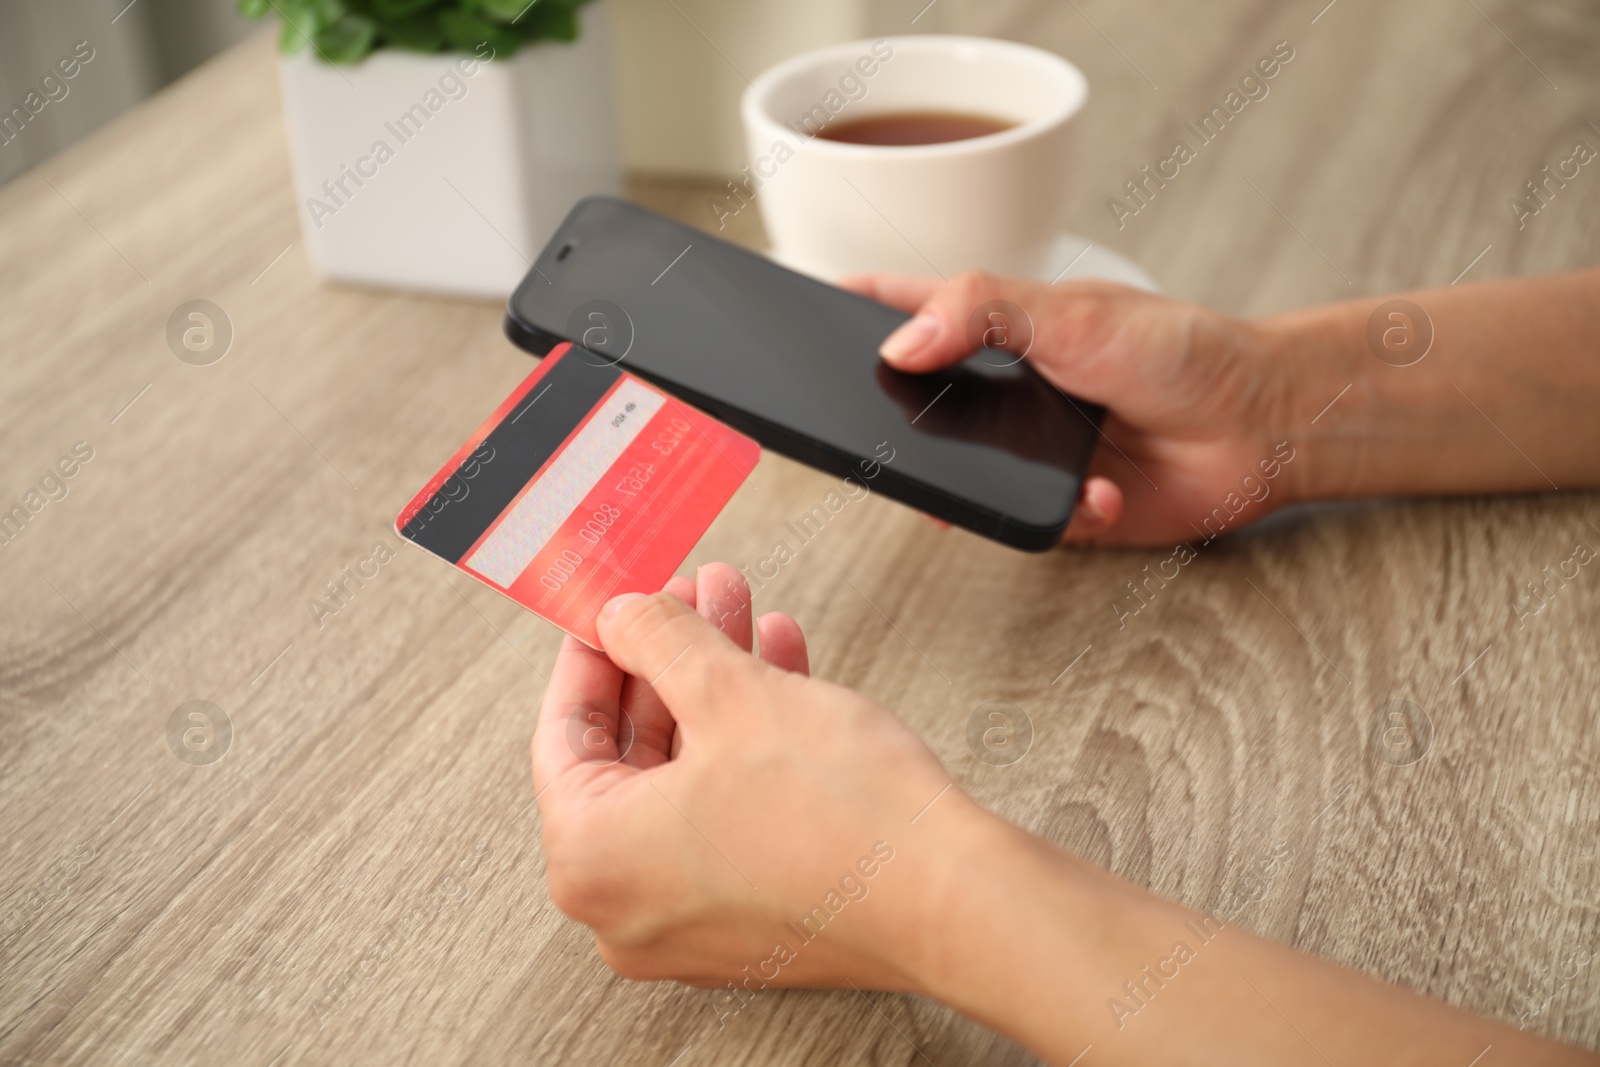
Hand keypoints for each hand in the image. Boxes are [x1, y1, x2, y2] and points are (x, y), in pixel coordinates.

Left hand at [531, 565, 962, 995]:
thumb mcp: (729, 691)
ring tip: (744, 613)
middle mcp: (626, 906)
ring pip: (685, 775)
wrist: (951, 897)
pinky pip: (725, 811)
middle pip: (632, 751)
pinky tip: (778, 669)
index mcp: (591, 860)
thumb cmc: (839, 817)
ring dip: (716, 687)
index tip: (613, 608)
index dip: (594, 651)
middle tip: (690, 597)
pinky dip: (745, 742)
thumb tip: (623, 616)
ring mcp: (690, 918)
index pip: (562, 733)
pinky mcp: (752, 914)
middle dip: (670, 659)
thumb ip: (657, 639)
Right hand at [840, 272, 1301, 546]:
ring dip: (972, 486)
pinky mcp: (1056, 507)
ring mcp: (1025, 450)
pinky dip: (1065, 511)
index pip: (903, 308)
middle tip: (872, 435)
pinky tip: (1101, 492)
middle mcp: (1003, 389)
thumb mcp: (1074, 314)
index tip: (797, 315)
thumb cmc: (1181, 350)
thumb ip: (981, 313)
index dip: (849, 310)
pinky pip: (1026, 523)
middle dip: (894, 424)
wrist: (1263, 426)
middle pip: (915, 403)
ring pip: (959, 478)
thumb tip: (899, 345)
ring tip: (987, 482)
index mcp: (999, 326)